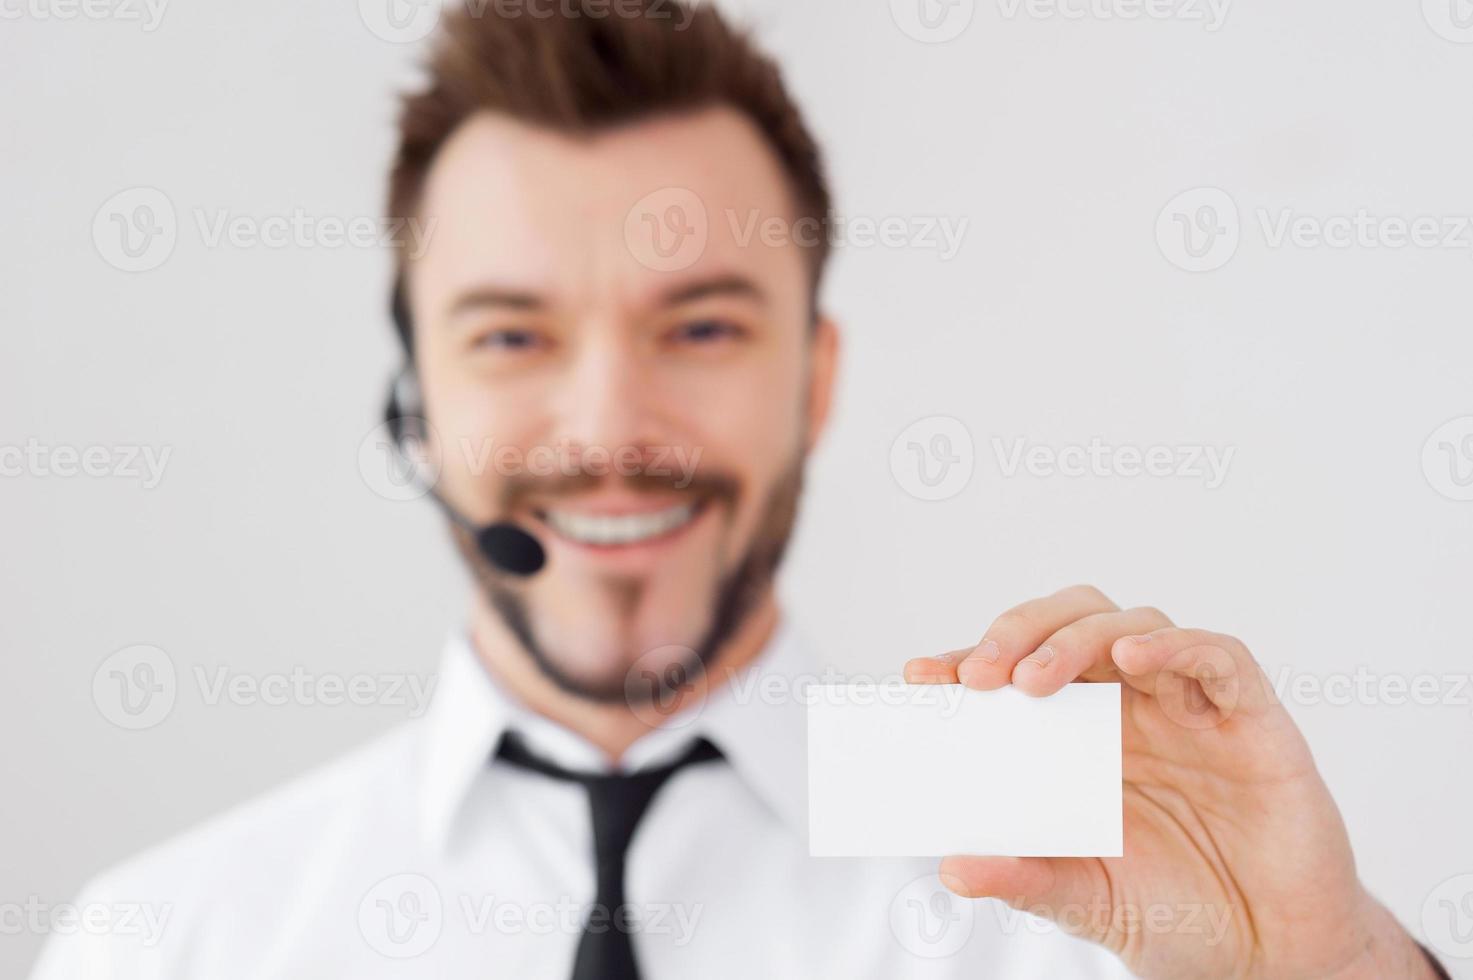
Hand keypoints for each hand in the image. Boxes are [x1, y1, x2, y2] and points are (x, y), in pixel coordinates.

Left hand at [905, 585, 1437, 979]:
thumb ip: (1028, 880)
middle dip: (1018, 633)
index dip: (970, 662)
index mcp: (1084, 738)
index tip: (921, 677)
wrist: (1275, 954)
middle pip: (1070, 623)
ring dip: (1075, 637)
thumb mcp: (1088, 900)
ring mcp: (1191, 707)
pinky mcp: (1252, 718)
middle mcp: (1133, 709)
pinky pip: (1218, 655)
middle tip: (978, 673)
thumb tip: (954, 869)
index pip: (1019, 672)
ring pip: (1130, 624)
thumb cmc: (1182, 915)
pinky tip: (1132, 658)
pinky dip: (1175, 646)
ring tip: (1033, 680)